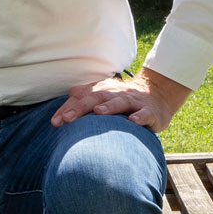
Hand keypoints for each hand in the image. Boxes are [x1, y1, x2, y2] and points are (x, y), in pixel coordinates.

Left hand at [51, 67, 192, 132]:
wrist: (157, 96)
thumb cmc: (121, 101)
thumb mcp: (101, 100)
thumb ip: (80, 105)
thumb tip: (56, 117)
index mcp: (101, 91)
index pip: (81, 98)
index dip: (68, 109)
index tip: (55, 122)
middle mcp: (114, 93)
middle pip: (96, 97)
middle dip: (81, 107)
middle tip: (68, 119)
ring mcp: (132, 101)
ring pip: (120, 102)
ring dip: (109, 106)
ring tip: (98, 112)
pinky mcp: (149, 111)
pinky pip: (144, 113)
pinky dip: (139, 116)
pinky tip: (133, 121)